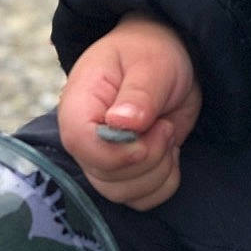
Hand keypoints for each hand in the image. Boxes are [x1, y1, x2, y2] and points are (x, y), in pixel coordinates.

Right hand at [55, 12, 201, 209]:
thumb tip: (122, 123)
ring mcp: (104, 158)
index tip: (149, 131)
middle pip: (105, 177)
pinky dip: (164, 183)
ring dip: (158, 170)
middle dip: (148, 158)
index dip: (117, 151)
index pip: (81, 143)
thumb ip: (139, 93)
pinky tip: (169, 152)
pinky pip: (141, 199)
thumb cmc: (152, 51)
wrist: (166, 57)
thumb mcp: (151, 62)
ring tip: (166, 132)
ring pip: (123, 193)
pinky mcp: (126, 172)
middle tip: (164, 124)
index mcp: (80, 104)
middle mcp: (85, 137)